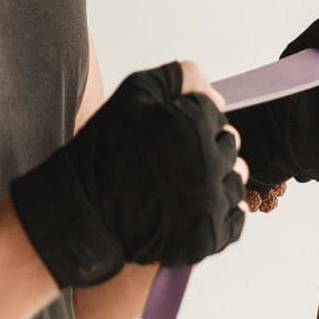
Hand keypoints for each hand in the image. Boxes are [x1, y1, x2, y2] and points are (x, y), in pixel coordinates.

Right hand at [9, 58, 248, 289]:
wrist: (82, 215)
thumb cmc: (102, 152)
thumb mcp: (132, 94)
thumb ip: (180, 78)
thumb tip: (216, 94)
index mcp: (191, 126)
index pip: (214, 110)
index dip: (189, 116)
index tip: (168, 129)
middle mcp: (206, 164)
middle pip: (229, 143)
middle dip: (205, 144)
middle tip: (173, 155)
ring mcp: (209, 205)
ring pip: (236, 179)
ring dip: (216, 176)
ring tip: (182, 181)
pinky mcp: (208, 239)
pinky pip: (236, 218)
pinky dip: (221, 211)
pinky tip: (194, 207)